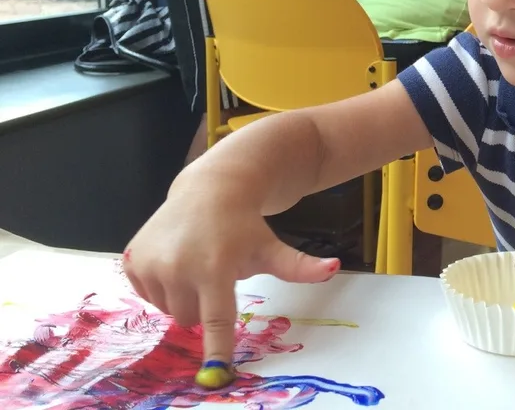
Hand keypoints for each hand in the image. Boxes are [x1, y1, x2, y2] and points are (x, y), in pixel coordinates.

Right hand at [122, 176, 339, 369]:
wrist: (210, 189)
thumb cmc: (244, 226)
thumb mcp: (271, 247)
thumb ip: (299, 265)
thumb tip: (333, 267)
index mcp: (215, 267)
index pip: (216, 321)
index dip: (216, 349)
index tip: (215, 375)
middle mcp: (178, 266)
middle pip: (190, 320)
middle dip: (203, 306)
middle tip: (215, 276)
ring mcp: (151, 263)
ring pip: (168, 309)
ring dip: (183, 296)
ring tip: (196, 265)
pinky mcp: (132, 259)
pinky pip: (146, 294)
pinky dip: (161, 286)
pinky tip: (176, 259)